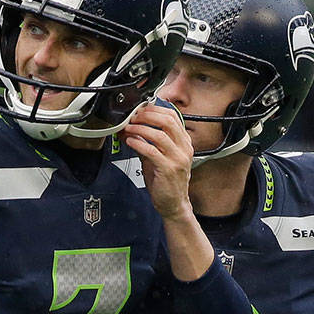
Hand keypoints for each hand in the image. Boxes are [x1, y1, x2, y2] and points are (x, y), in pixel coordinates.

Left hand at [122, 102, 193, 220]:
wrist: (173, 204)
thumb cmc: (166, 182)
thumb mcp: (157, 158)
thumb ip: (147, 143)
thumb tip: (131, 130)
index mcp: (184, 143)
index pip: (173, 117)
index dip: (155, 110)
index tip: (141, 110)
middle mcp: (184, 148)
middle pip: (167, 121)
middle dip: (147, 116)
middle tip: (133, 117)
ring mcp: (178, 158)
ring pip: (160, 134)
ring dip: (141, 129)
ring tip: (129, 129)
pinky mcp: (168, 169)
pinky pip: (152, 151)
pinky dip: (139, 143)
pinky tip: (130, 141)